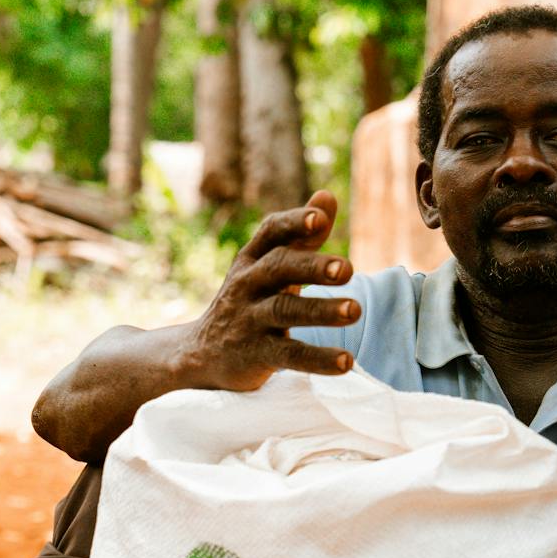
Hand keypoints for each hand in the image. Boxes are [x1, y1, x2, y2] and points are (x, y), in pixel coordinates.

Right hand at [180, 191, 358, 390]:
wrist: (202, 352)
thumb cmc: (249, 300)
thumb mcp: (268, 264)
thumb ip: (300, 234)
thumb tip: (328, 196)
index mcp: (253, 258)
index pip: (271, 232)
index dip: (295, 223)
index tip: (320, 220)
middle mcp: (248, 284)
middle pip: (279, 268)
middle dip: (312, 266)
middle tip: (348, 269)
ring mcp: (249, 319)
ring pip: (284, 310)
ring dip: (321, 310)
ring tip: (355, 310)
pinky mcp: (254, 354)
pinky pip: (288, 355)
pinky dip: (317, 359)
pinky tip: (346, 361)